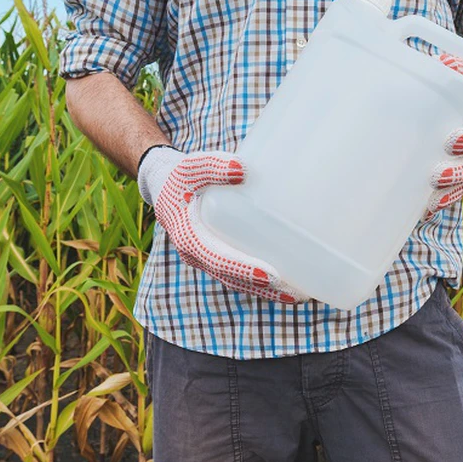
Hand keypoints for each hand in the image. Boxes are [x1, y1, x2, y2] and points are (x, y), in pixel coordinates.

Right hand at [137, 146, 308, 304]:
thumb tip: (243, 170)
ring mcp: (205, 258)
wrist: (165, 186)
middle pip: (231, 278)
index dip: (242, 268)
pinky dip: (259, 282)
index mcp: (188, 236)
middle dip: (263, 288)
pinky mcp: (215, 255)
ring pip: (236, 281)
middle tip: (294, 293)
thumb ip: (213, 166)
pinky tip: (285, 282)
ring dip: (265, 291)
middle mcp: (196, 254)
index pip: (216, 258)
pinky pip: (236, 274)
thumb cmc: (181, 176)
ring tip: (298, 296)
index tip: (269, 275)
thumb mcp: (192, 166)